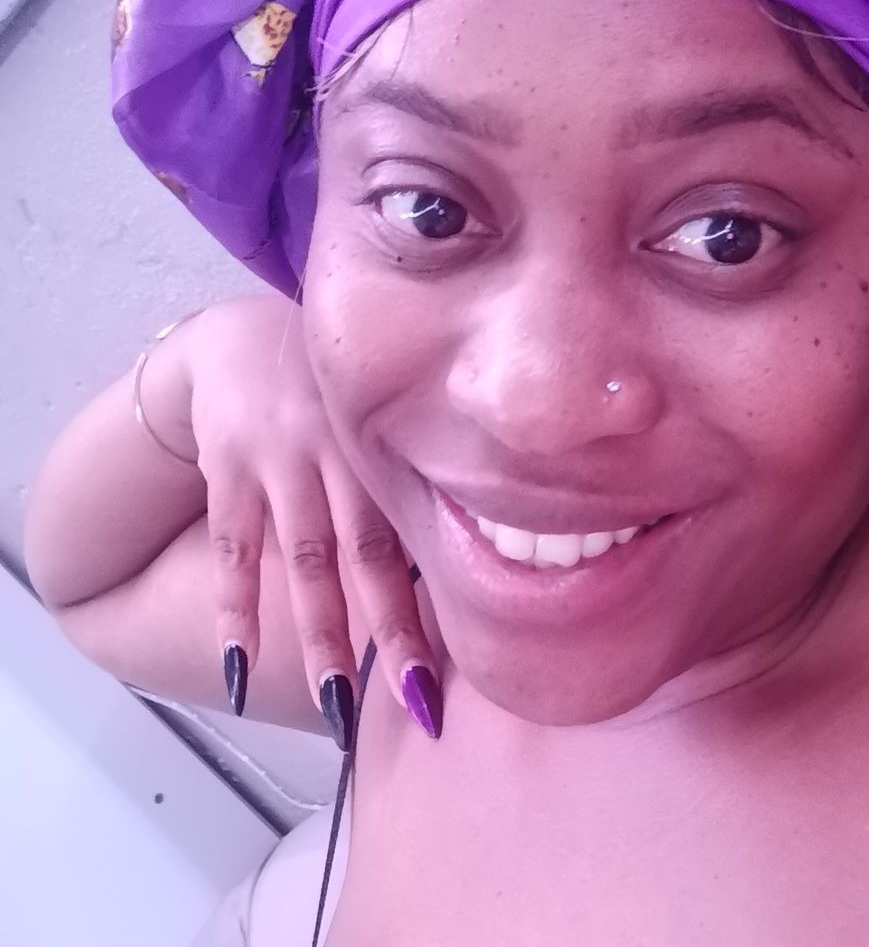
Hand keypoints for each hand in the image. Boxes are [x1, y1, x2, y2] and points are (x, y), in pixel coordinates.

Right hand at [184, 294, 440, 745]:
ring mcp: (285, 458)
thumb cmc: (331, 396)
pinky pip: (234, 546)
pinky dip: (235, 607)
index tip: (460, 661)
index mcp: (392, 444)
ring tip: (336, 703)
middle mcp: (345, 451)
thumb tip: (468, 562)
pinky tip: (240, 665)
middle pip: (371, 554)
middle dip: (392, 631)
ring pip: (307, 559)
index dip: (439, 598)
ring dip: (321, 632)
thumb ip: (410, 477)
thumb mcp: (377, 419)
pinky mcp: (230, 464)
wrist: (241, 335)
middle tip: (415, 701)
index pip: (422, 532)